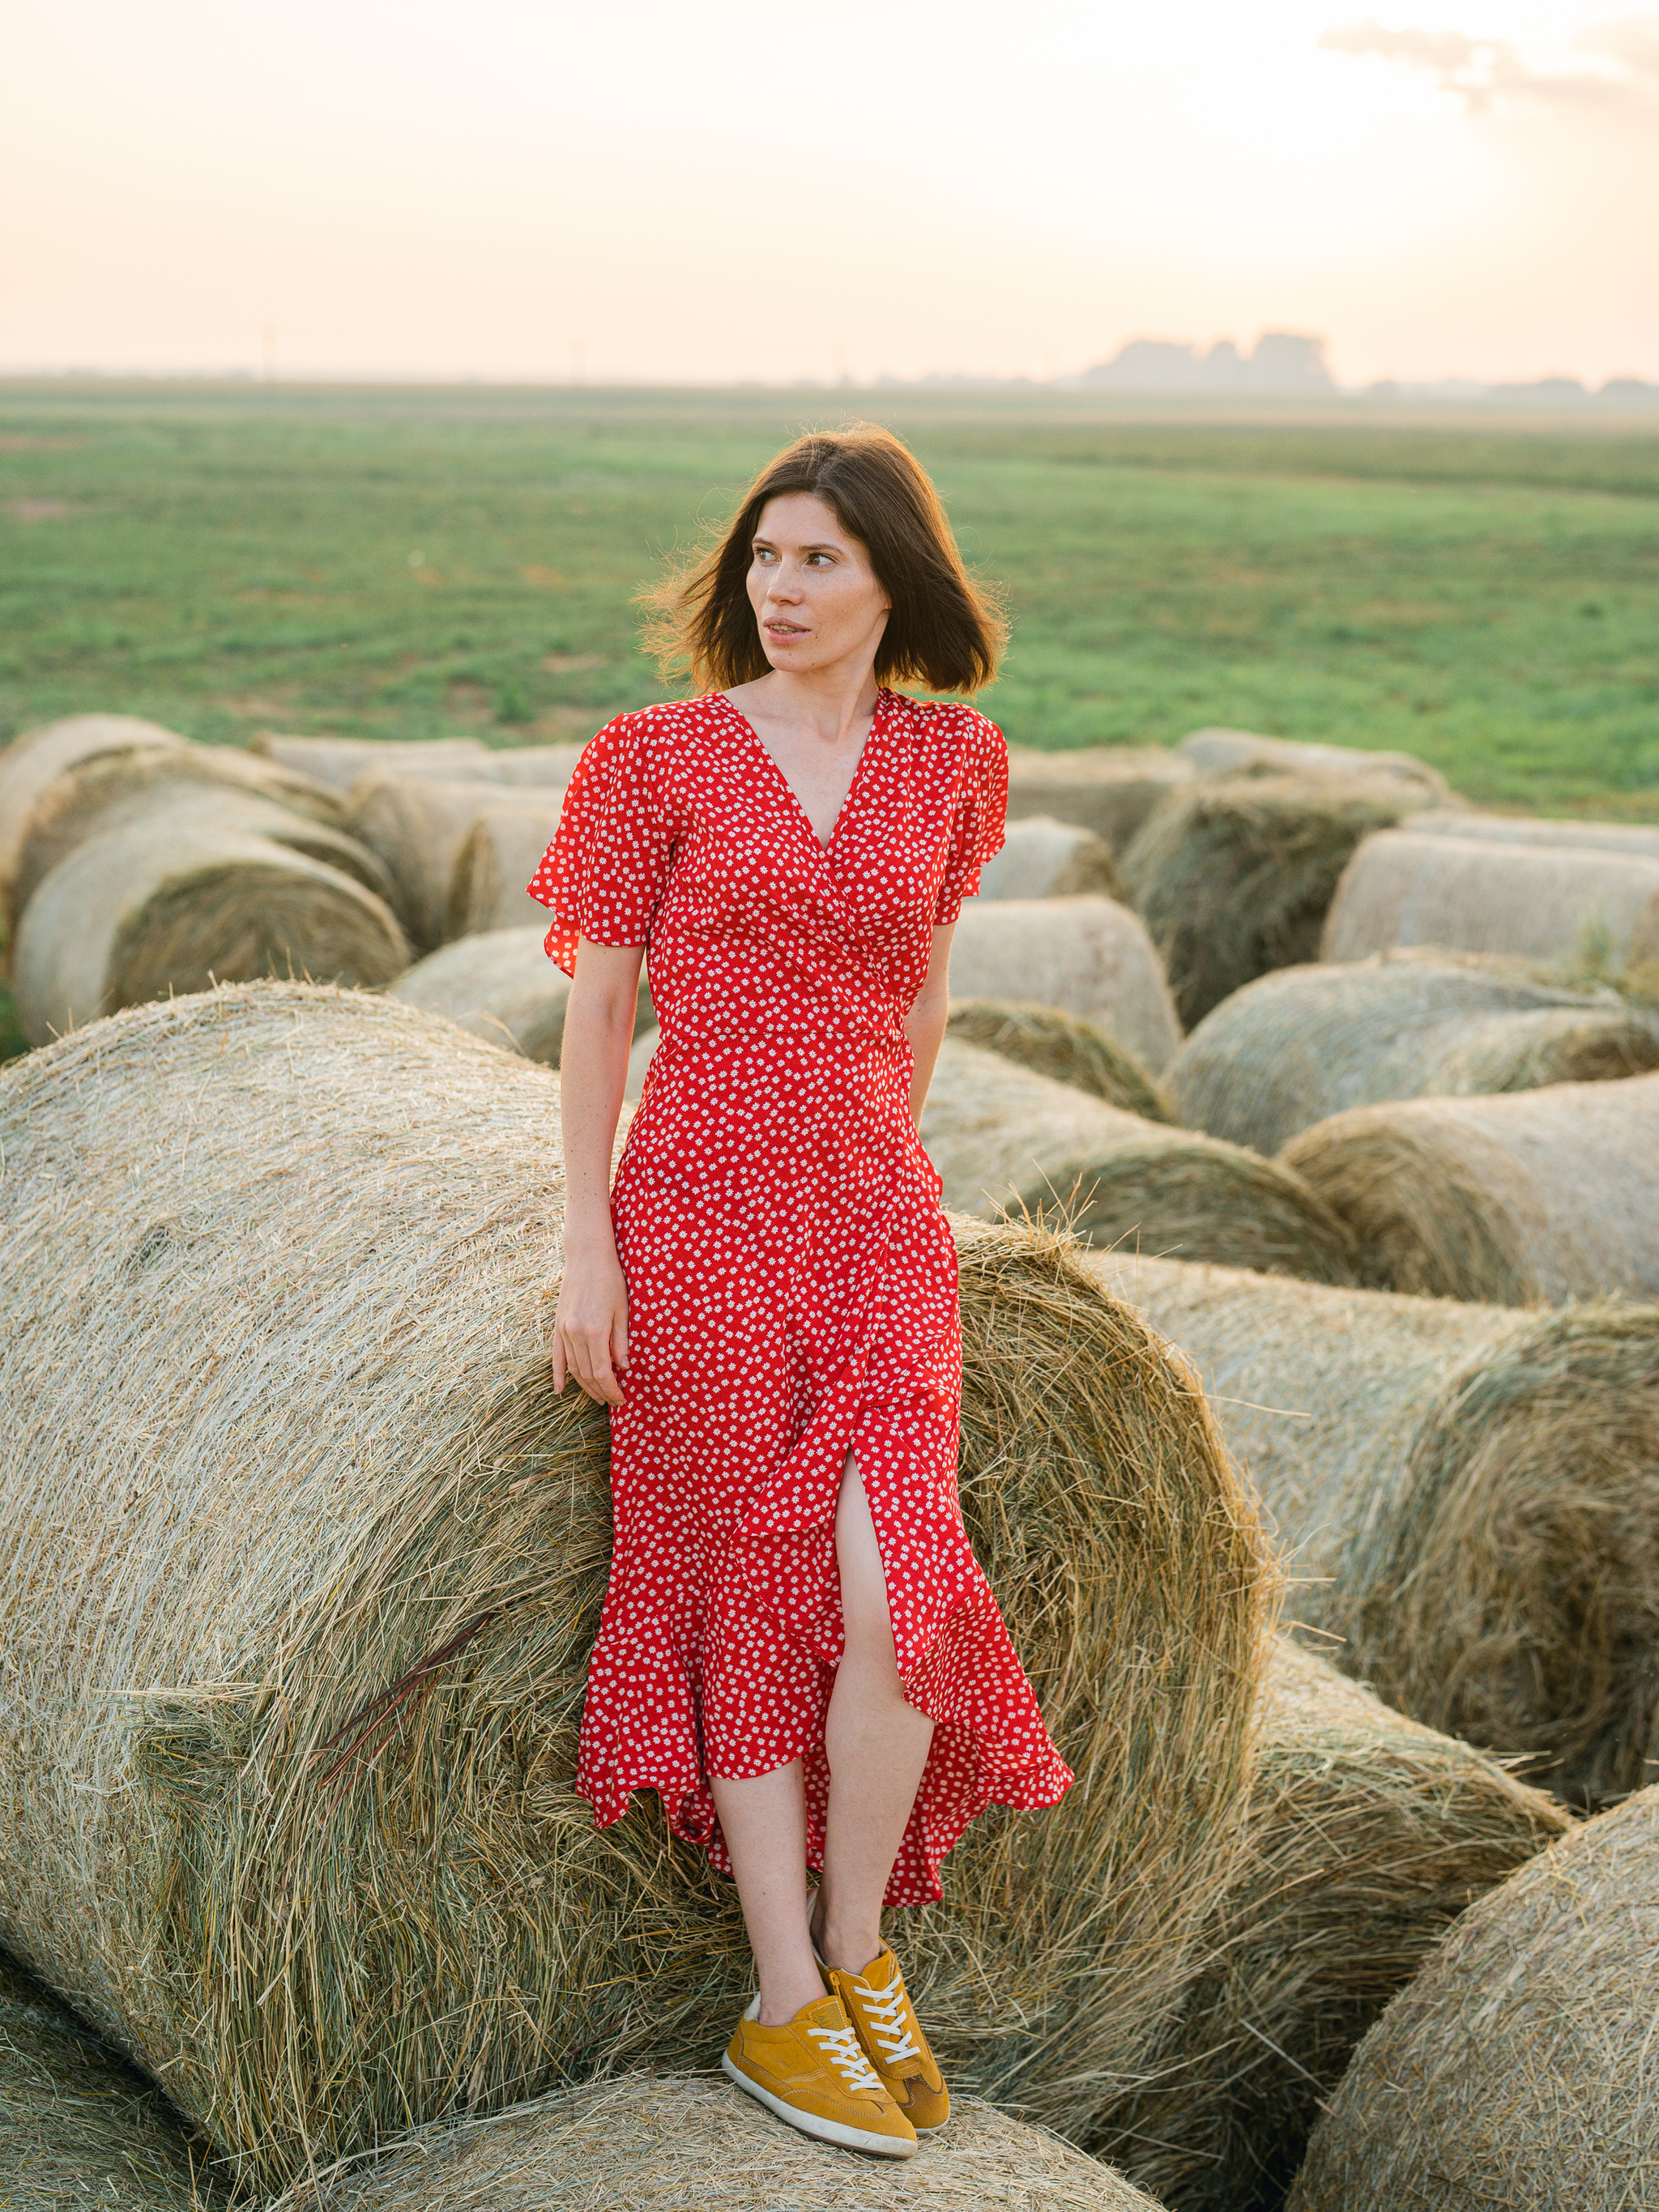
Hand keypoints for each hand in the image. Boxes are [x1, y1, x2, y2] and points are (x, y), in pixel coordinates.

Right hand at [552, 1243, 630, 1406]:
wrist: (586, 1256)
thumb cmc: (610, 1280)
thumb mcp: (622, 1310)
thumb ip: (620, 1341)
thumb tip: (623, 1368)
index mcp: (595, 1331)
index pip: (602, 1372)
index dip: (612, 1389)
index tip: (622, 1399)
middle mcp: (575, 1334)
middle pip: (586, 1374)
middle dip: (601, 1391)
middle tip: (614, 1401)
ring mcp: (563, 1330)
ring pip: (573, 1368)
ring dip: (585, 1386)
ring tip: (598, 1397)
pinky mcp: (557, 1325)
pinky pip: (556, 1355)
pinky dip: (558, 1374)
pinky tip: (560, 1389)